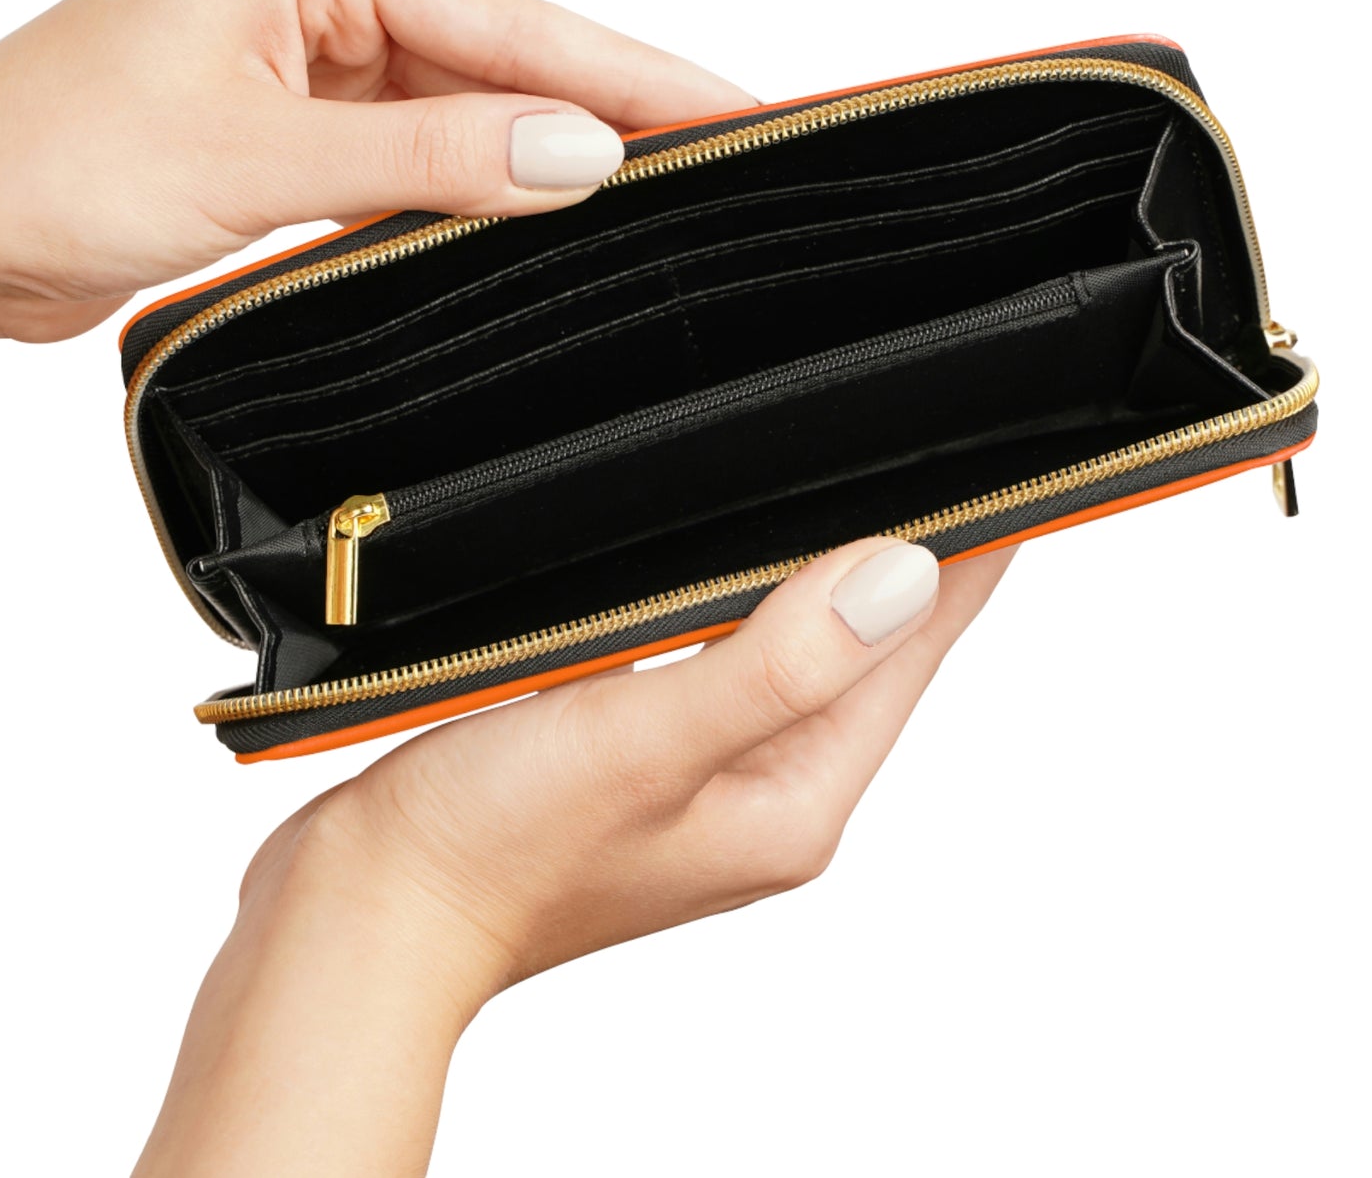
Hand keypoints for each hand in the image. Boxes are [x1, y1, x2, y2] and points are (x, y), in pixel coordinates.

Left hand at [0, 0, 752, 344]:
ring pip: (474, 108)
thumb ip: (428, 155)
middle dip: (611, 113)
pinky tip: (549, 215)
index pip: (514, 16)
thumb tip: (577, 150)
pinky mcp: (308, 120)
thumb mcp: (255, 155)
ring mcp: (318, 51)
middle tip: (733, 157)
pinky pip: (428, 151)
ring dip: (548, 157)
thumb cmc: (43, 160)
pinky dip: (483, 189)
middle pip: (508, 56)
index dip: (633, 73)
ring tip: (668, 192)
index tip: (738, 105)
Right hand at [137, 538, 1011, 1175]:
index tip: (1010, 468)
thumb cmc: (485, 852)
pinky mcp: (650, 758)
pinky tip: (743, 559)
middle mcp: (767, 792)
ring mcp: (710, 778)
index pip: (915, 652)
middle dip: (914, 558)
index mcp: (793, 797)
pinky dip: (756, 600)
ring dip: (838, 574)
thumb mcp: (644, 742)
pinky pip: (735, 658)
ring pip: (806, 649)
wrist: (361, 918)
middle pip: (875, 652)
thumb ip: (776, 662)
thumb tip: (899, 575)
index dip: (967, 557)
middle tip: (948, 453)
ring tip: (871, 489)